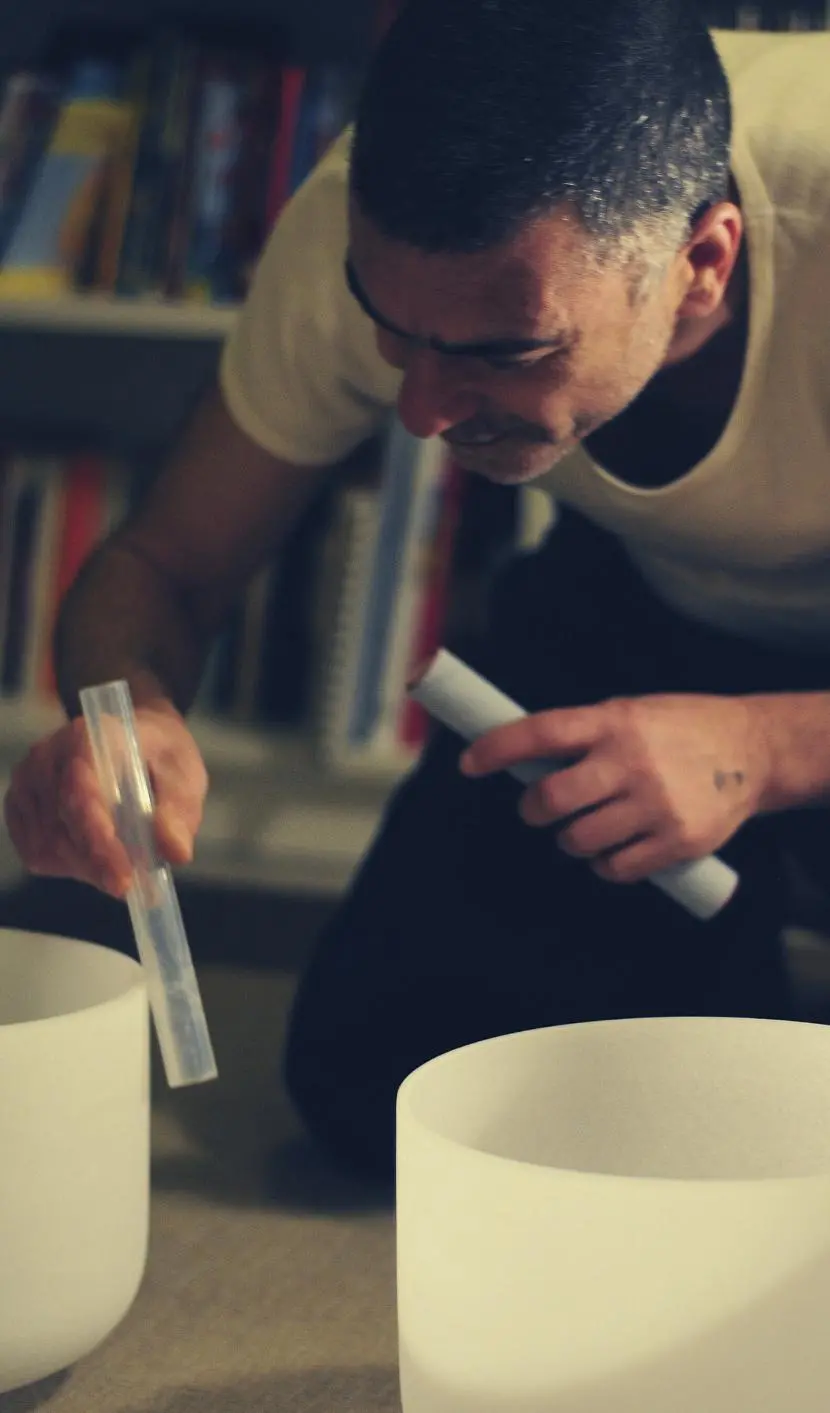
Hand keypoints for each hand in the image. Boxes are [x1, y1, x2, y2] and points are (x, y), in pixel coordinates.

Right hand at [4, 700, 207, 896]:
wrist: (139, 744)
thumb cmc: (160, 758)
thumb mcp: (184, 776)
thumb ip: (178, 812)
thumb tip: (176, 852)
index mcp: (89, 737)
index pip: (81, 794)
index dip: (100, 841)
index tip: (123, 879)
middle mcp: (48, 757)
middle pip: (60, 826)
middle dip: (96, 864)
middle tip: (130, 887)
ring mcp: (28, 783)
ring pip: (47, 845)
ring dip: (85, 869)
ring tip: (120, 870)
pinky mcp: (21, 808)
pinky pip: (36, 852)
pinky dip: (68, 867)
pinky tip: (96, 863)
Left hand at [460, 693, 769, 883]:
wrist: (754, 750)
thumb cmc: (678, 729)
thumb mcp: (631, 713)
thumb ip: (585, 735)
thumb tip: (519, 758)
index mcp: (614, 722)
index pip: (542, 732)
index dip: (498, 748)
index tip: (470, 762)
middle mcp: (632, 761)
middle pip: (552, 798)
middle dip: (533, 810)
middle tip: (538, 809)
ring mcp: (656, 804)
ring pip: (579, 840)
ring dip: (570, 840)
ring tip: (586, 827)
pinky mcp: (678, 841)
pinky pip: (615, 869)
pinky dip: (603, 864)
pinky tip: (613, 848)